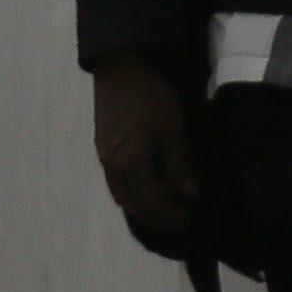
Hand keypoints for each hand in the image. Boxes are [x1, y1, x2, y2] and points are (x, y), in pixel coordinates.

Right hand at [90, 58, 193, 236]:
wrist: (121, 72)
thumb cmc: (152, 99)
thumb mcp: (172, 130)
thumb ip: (178, 164)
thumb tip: (189, 192)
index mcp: (130, 164)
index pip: (151, 202)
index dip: (170, 214)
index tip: (189, 220)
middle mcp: (112, 166)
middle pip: (132, 204)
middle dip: (156, 217)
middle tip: (179, 220)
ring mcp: (103, 158)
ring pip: (121, 195)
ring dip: (142, 207)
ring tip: (166, 207)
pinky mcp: (102, 149)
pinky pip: (115, 182)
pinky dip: (132, 193)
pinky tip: (148, 188)